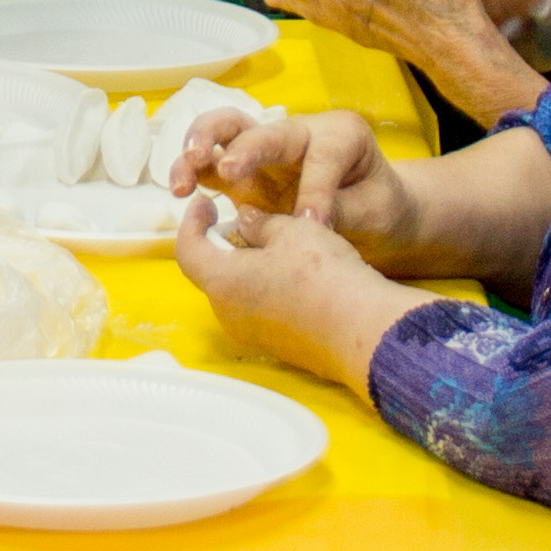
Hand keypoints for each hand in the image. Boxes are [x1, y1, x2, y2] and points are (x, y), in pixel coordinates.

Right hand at [167, 101, 406, 247]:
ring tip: (182, 181)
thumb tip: (305, 220)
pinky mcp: (246, 173)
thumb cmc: (379, 205)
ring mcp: (267, 152)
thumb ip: (341, 210)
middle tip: (224, 169)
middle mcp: (297, 133)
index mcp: (339, 135)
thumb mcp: (376, 211)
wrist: (375, 212)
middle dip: (240, 147)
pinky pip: (213, 163)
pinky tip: (181, 192)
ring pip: (224, 133)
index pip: (320, 158)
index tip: (313, 224)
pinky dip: (193, 171)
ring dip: (200, 150)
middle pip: (260, 127)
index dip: (315, 191)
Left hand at [170, 191, 417, 389]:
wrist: (362, 330)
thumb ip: (261, 223)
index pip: (187, 249)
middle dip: (225, 244)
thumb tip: (246, 220)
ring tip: (279, 245)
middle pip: (212, 272)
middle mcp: (229, 314)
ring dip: (248, 266)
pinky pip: (259, 310)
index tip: (204, 205)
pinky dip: (266, 288)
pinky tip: (296, 274)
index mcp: (222, 282)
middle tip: (248, 222)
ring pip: (237, 291)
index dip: (192, 222)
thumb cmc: (324, 276)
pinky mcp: (276, 346)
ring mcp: (252, 334)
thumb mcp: (292, 230)